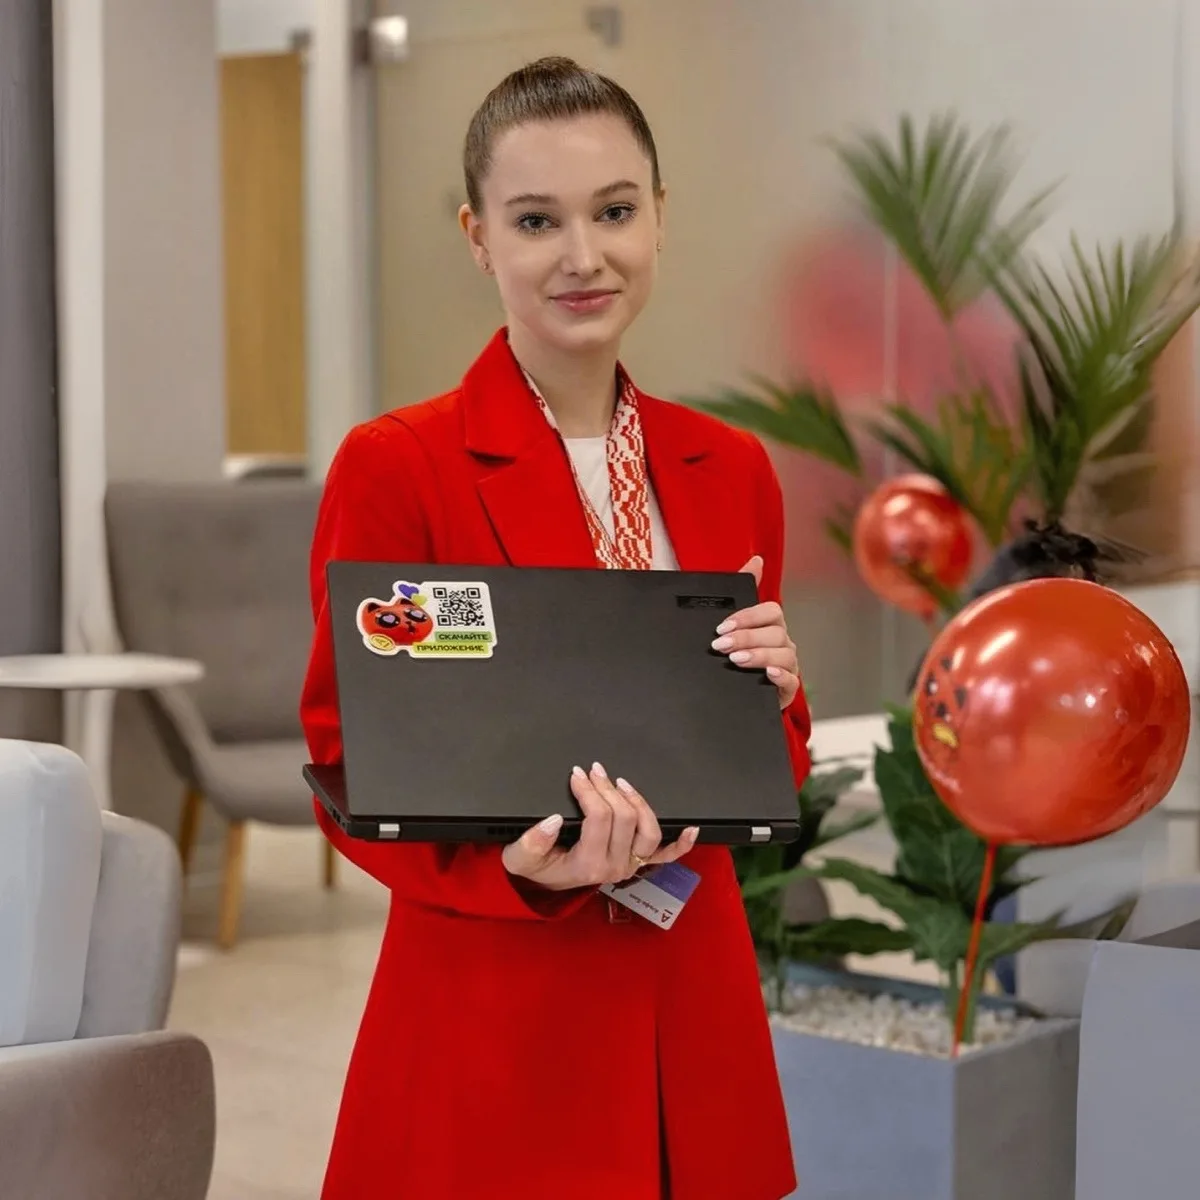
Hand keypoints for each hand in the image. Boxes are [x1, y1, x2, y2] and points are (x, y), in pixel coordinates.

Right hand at [502, 764, 698, 891]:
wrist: (541, 883)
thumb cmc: (533, 867)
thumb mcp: (520, 856)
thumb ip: (532, 841)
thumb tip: (553, 820)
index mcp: (588, 865)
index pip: (599, 818)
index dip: (588, 790)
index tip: (576, 775)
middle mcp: (614, 867)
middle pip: (625, 817)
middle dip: (608, 788)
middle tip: (593, 771)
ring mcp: (629, 866)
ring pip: (649, 829)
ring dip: (638, 801)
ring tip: (620, 783)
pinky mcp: (636, 863)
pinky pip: (665, 856)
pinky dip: (680, 843)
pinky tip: (691, 829)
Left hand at [710, 555, 800, 710]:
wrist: (730, 692)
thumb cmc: (734, 653)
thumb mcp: (732, 622)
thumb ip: (743, 587)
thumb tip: (756, 559)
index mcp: (770, 625)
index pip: (771, 611)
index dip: (748, 616)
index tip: (723, 626)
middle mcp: (781, 643)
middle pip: (775, 633)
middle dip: (746, 637)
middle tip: (721, 645)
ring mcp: (786, 665)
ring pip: (784, 655)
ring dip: (759, 655)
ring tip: (736, 660)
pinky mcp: (786, 688)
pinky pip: (791, 680)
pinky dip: (780, 676)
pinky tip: (767, 673)